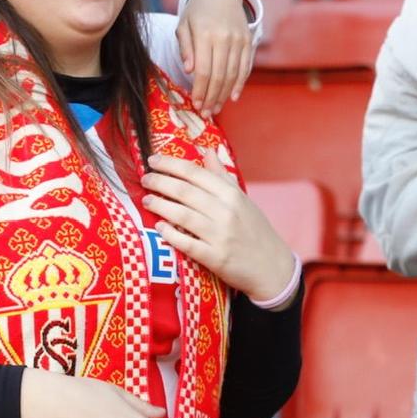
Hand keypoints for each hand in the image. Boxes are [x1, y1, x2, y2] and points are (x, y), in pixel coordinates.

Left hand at [141, 154, 297, 304]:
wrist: (272, 266)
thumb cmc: (255, 230)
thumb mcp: (242, 199)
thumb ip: (222, 176)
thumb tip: (207, 151)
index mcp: (232, 194)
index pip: (195, 173)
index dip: (171, 164)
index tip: (153, 160)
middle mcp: (226, 212)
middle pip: (185, 191)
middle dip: (160, 182)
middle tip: (145, 178)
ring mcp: (220, 235)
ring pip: (183, 215)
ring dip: (161, 205)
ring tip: (146, 200)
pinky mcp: (216, 258)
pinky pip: (188, 244)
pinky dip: (171, 235)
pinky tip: (159, 228)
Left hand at [176, 0, 255, 113]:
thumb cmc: (197, 12)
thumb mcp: (183, 25)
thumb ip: (185, 48)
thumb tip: (189, 71)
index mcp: (204, 33)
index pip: (203, 70)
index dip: (200, 90)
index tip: (196, 104)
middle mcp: (224, 37)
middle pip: (219, 75)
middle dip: (212, 97)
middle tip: (206, 112)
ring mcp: (239, 39)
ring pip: (233, 74)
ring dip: (224, 94)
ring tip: (216, 107)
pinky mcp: (249, 42)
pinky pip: (245, 67)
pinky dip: (240, 83)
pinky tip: (232, 96)